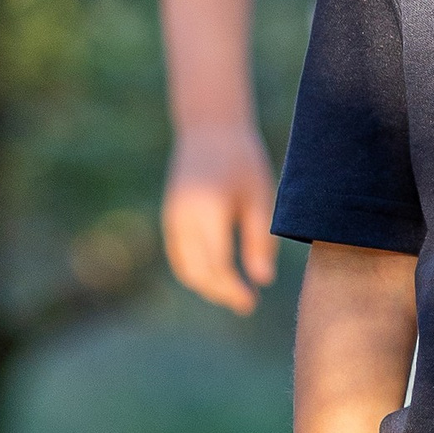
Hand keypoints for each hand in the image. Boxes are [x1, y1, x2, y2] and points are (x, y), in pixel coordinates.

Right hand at [164, 122, 278, 312]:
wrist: (210, 129)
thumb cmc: (243, 160)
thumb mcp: (260, 197)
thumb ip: (261, 240)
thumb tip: (263, 281)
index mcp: (208, 211)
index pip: (218, 265)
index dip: (233, 290)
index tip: (251, 302)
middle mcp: (183, 218)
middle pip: (198, 272)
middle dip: (221, 292)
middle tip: (246, 304)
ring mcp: (172, 218)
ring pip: (184, 267)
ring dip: (206, 286)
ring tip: (233, 293)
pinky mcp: (170, 216)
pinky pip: (178, 255)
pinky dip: (195, 271)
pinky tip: (217, 275)